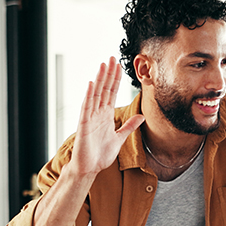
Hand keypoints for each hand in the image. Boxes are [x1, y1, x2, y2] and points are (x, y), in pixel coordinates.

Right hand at [66, 57, 144, 176]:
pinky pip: (86, 107)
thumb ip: (129, 126)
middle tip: (112, 58)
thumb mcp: (120, 138)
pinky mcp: (84, 124)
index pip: (112, 93)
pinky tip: (91, 84)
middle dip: (109, 74)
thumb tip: (141, 116)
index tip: (119, 66)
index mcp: (105, 115)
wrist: (89, 168)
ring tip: (103, 65)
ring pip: (95, 94)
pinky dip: (89, 95)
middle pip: (104, 89)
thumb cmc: (100, 154)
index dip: (116, 80)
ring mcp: (90, 117)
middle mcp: (97, 113)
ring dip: (99, 79)